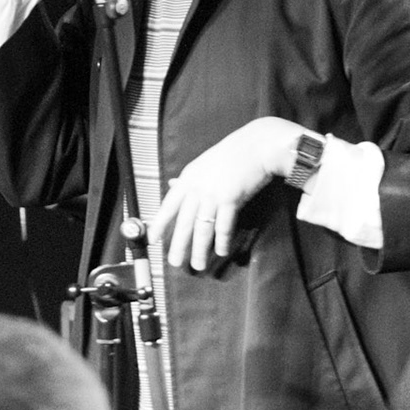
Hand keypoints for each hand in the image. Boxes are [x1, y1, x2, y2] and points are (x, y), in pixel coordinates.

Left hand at [152, 117, 299, 271]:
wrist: (258, 145)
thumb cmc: (233, 153)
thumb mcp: (204, 163)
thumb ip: (188, 178)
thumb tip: (172, 184)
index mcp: (188, 178)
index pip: (168, 205)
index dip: (159, 224)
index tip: (152, 239)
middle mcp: (198, 187)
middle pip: (184, 222)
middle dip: (179, 245)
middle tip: (175, 262)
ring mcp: (213, 193)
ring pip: (202, 228)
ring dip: (200, 249)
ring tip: (197, 265)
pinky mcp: (231, 199)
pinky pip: (223, 226)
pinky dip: (222, 240)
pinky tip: (221, 251)